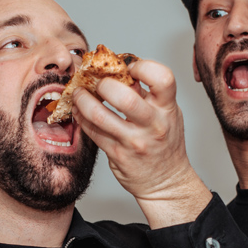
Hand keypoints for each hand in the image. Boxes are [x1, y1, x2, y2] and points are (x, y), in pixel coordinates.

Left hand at [72, 59, 210, 227]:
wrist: (166, 181)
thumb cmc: (165, 143)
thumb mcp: (166, 114)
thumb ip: (147, 93)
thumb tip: (120, 69)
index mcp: (168, 109)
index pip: (162, 78)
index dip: (142, 66)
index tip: (129, 67)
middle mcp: (153, 125)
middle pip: (125, 97)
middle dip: (104, 84)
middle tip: (98, 83)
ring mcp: (134, 142)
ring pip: (100, 115)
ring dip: (83, 100)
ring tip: (79, 94)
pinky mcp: (117, 155)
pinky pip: (92, 132)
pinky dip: (81, 118)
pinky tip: (79, 111)